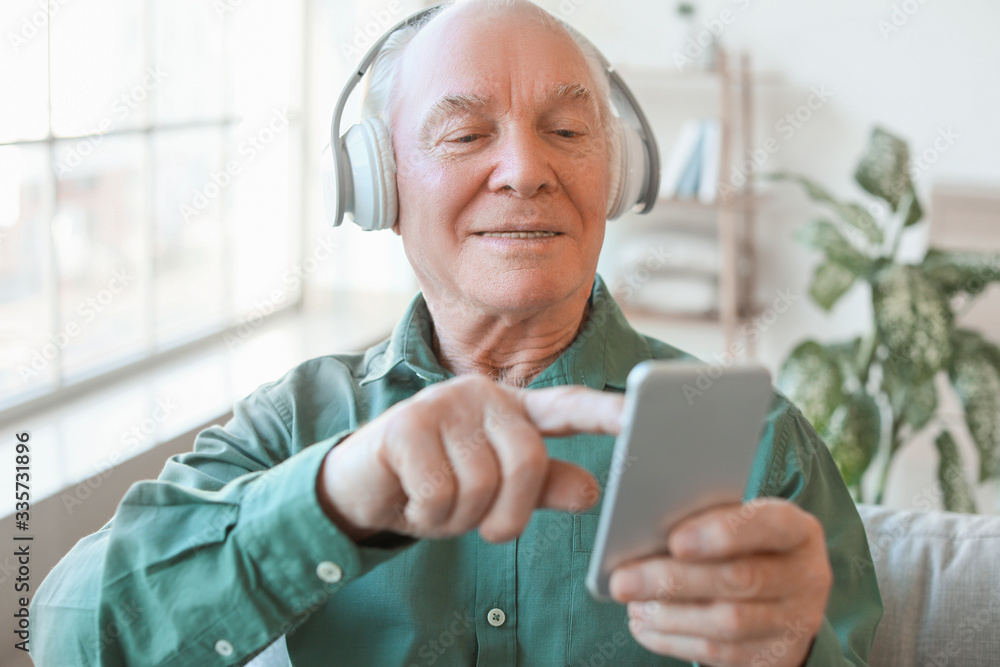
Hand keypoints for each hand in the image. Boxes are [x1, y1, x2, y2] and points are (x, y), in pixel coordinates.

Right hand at [317, 374, 622, 542]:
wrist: (359, 486)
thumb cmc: (435, 485)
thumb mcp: (494, 493)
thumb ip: (543, 487)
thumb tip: (592, 492)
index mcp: (511, 409)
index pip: (568, 406)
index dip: (606, 413)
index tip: (642, 418)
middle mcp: (481, 396)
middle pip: (528, 460)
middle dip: (508, 513)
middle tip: (481, 525)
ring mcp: (442, 405)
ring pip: (482, 484)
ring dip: (460, 518)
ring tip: (437, 504)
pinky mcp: (404, 425)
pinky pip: (440, 493)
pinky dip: (428, 515)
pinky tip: (410, 498)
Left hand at [609, 499, 831, 666]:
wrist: (789, 593)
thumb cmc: (748, 543)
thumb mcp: (742, 521)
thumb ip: (708, 520)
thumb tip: (647, 531)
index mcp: (798, 531)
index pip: (767, 526)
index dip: (722, 534)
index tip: (674, 540)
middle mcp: (805, 577)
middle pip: (739, 580)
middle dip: (674, 580)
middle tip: (622, 580)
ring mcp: (795, 623)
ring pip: (727, 623)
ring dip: (669, 615)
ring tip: (630, 603)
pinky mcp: (774, 657)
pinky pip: (719, 653)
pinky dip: (673, 640)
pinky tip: (643, 624)